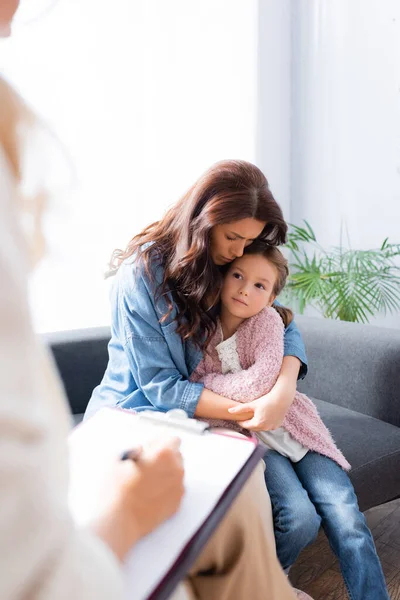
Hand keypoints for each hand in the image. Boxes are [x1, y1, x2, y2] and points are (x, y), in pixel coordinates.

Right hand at [90, 437, 184, 560]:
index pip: (173, 440)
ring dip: (165, 474)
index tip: (149, 450)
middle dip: (164, 459)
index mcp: (163, 454)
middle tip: (145, 467)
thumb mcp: (117, 459)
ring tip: (145, 483)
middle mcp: (175, 470)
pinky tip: (149, 495)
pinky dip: (166, 490)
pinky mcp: (176, 505)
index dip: (159, 443)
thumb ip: (134, 449)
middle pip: (176, 456)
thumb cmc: (115, 491)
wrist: (118, 522)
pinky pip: (174, 491)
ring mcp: (178, 489)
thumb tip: (140, 451)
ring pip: (176, 474)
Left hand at [228, 390, 292, 430]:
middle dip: (249, 423)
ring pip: (261, 428)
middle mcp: (265, 428)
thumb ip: (240, 409)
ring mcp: (272, 427)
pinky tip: (263, 417)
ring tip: (253, 417)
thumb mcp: (252, 404)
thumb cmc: (266, 400)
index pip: (246, 425)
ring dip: (257, 424)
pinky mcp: (277, 425)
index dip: (241, 422)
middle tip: (245, 418)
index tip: (238, 418)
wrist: (281, 398)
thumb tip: (229, 411)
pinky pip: (268, 426)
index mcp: (258, 423)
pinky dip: (265, 423)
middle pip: (253, 427)